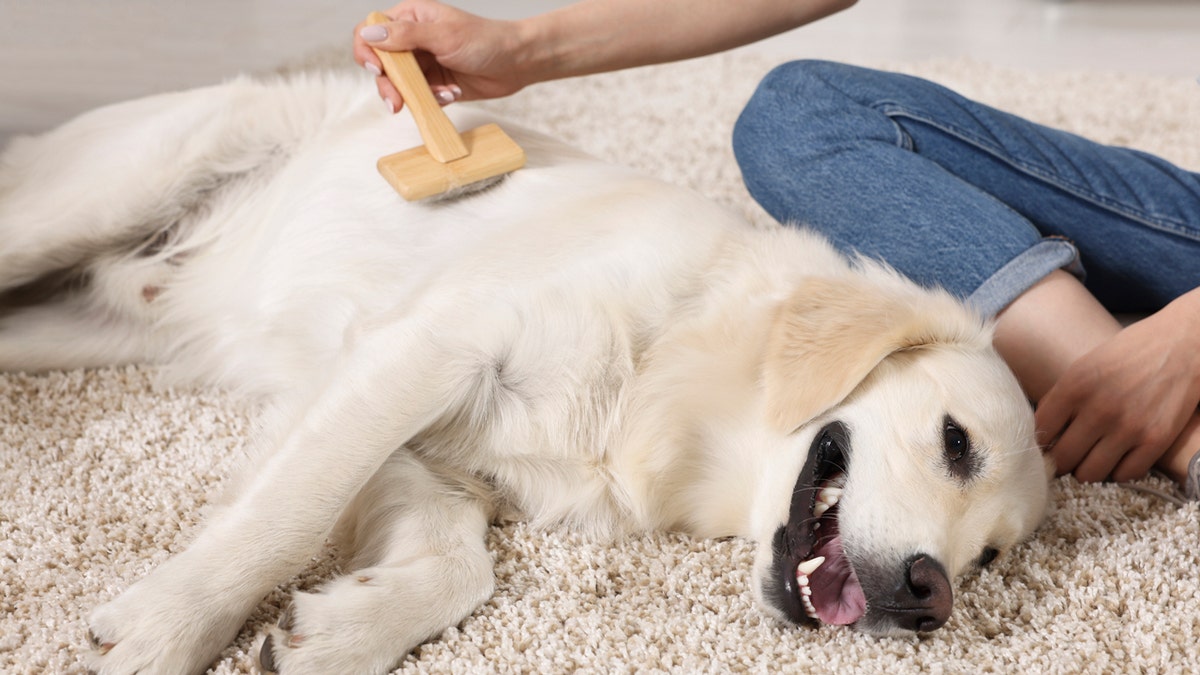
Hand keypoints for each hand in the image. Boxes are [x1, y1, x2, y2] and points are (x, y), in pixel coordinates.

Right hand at [353, 0, 530, 110]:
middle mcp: (413, 41)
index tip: (377, 69)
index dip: (367, 50)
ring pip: (399, 85)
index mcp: (410, 18)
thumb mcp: (444, 35)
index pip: (371, 31)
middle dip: (389, 84)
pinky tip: (453, 94)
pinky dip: (433, 100)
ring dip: (415, 95)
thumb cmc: (486, 40)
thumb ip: (406, 36)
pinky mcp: (435, 85)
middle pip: (381, 64)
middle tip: (396, 102)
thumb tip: (370, 33)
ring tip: (441, 95)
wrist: (517, 63)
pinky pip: (420, 98)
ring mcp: (424, 64)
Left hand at [1036, 294, 1199, 482]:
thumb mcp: (1085, 366)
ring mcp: (1129, 427)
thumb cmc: (1130, 352)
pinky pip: (1125, 475)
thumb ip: (1063, 398)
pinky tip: (1118, 458)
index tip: (1047, 444)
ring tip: (1091, 459)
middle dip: (1062, 460)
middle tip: (1068, 456)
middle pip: (1063, 458)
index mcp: (1074, 386)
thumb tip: (1043, 433)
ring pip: (1090, 474)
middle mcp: (1099, 410)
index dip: (1040, 441)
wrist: (1183, 344)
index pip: (1040, 431)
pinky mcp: (1156, 440)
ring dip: (1087, 470)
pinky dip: (1118, 472)